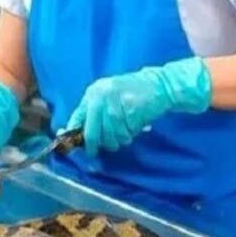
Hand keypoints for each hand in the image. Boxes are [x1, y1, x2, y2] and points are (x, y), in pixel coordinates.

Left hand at [65, 57, 210, 154]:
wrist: (160, 85)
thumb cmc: (132, 93)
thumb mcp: (107, 97)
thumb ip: (94, 113)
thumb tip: (81, 135)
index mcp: (93, 92)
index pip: (78, 118)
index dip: (76, 135)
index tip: (77, 146)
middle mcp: (100, 96)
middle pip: (93, 132)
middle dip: (95, 145)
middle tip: (96, 151)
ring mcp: (115, 102)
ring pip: (111, 135)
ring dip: (118, 140)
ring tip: (125, 134)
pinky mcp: (130, 109)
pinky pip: (126, 133)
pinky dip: (130, 135)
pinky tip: (134, 128)